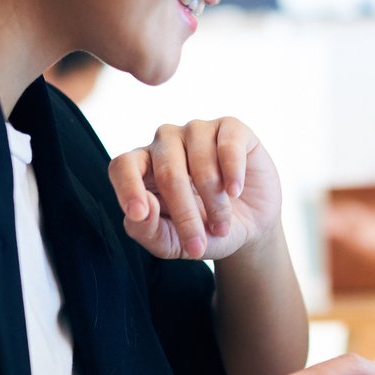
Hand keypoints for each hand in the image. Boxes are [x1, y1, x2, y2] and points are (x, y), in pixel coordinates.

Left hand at [108, 117, 282, 260]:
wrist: (250, 224)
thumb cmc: (204, 231)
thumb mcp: (173, 244)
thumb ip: (147, 231)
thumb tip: (143, 208)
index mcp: (143, 167)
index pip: (123, 166)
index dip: (127, 187)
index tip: (138, 213)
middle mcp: (165, 142)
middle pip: (167, 172)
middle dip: (185, 214)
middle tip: (198, 245)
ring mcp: (197, 131)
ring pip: (200, 161)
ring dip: (214, 201)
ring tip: (221, 225)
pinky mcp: (230, 128)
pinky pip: (228, 145)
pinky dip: (233, 172)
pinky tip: (235, 191)